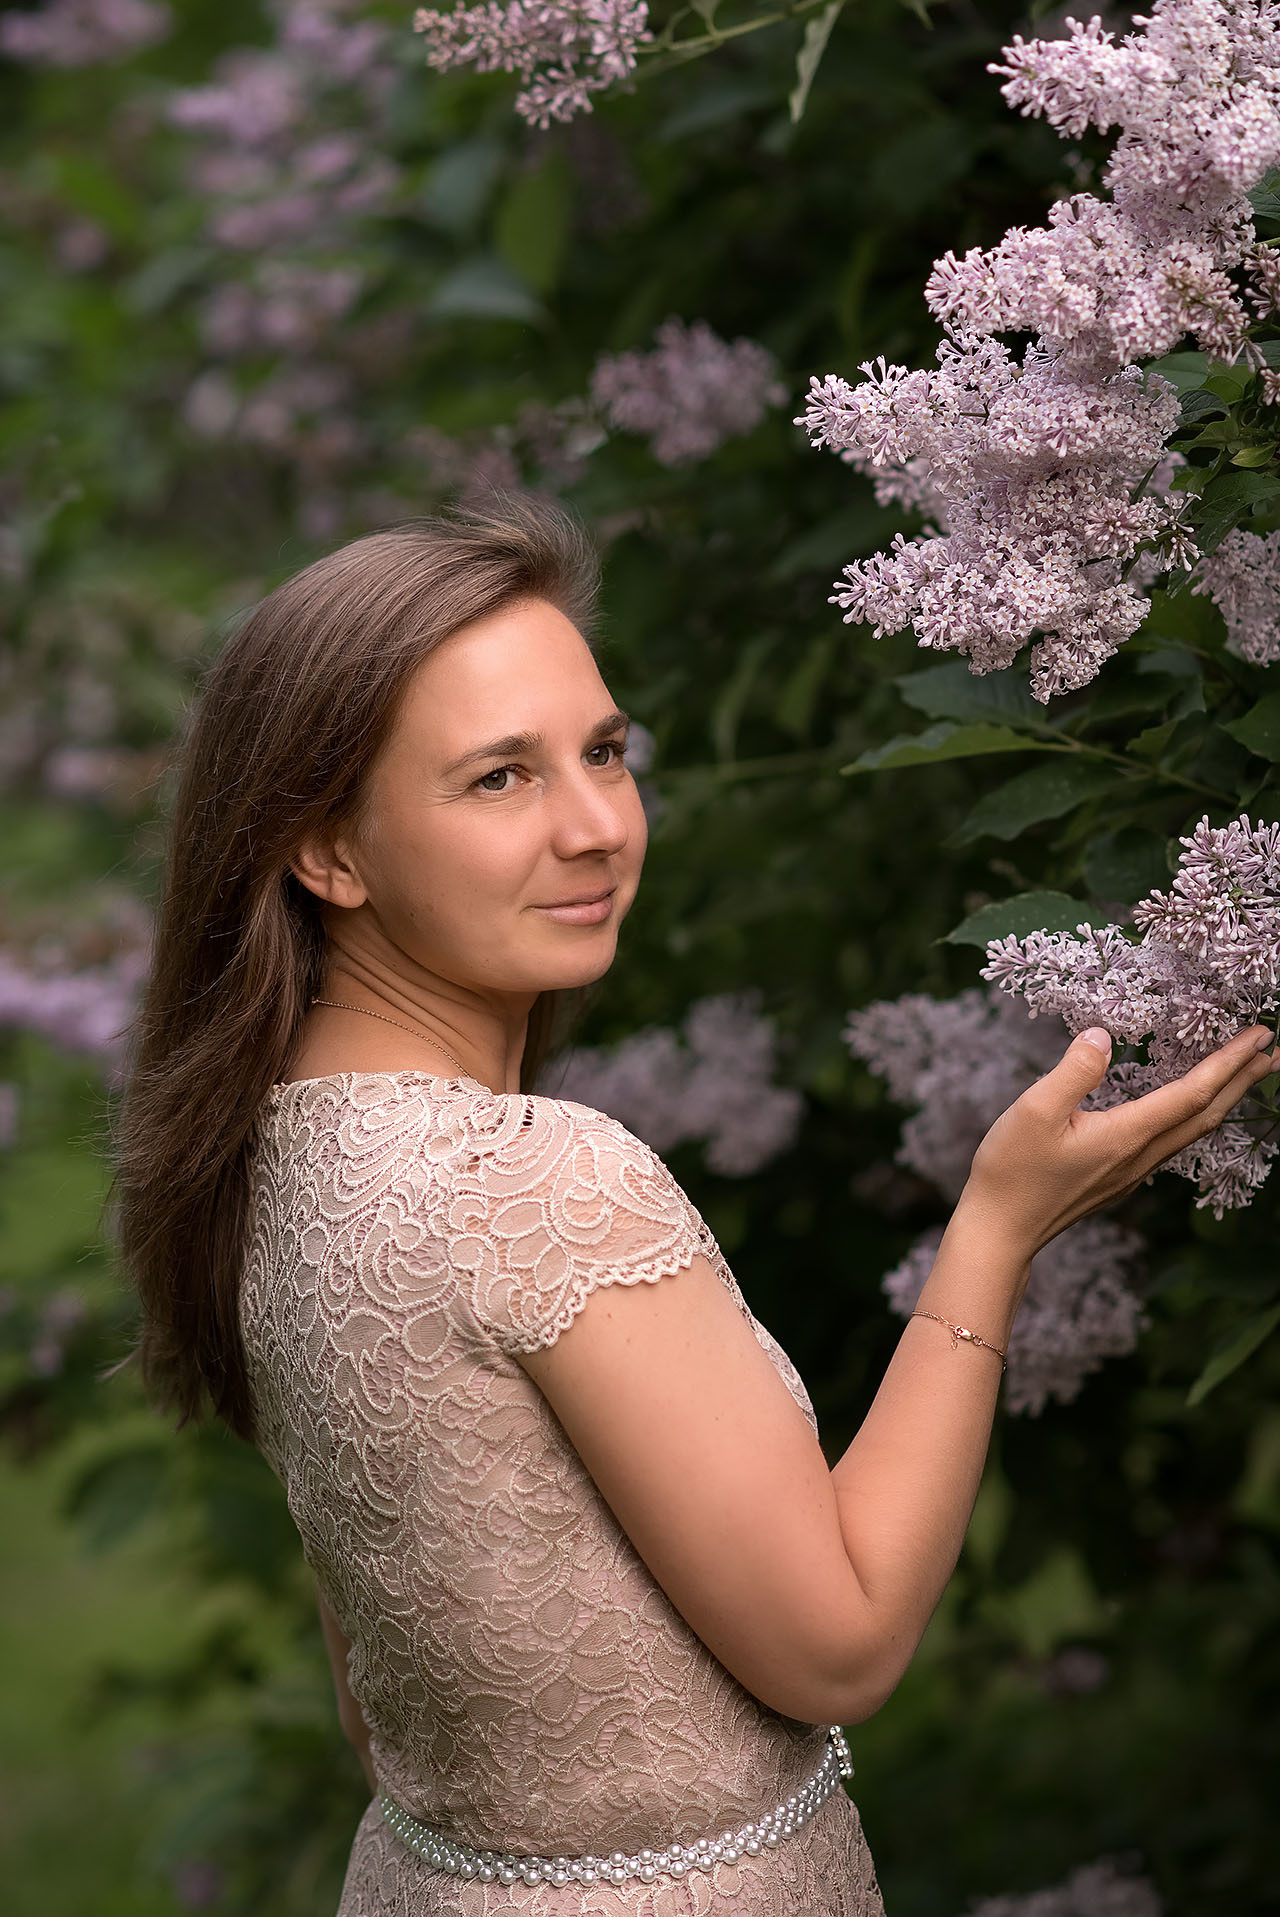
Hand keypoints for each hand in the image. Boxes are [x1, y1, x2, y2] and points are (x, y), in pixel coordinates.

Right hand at [959, 1022, 1278, 1255]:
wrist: (1000, 1231)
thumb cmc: (1011, 1172)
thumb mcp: (1033, 1111)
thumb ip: (1073, 1071)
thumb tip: (1102, 1036)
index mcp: (1126, 1135)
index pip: (1192, 1094)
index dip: (1229, 1063)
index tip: (1259, 1036)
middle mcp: (1139, 1156)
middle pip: (1206, 1115)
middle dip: (1242, 1081)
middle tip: (1272, 1050)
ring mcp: (1131, 1172)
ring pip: (1192, 1132)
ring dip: (1224, 1099)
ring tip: (1244, 1075)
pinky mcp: (1118, 1179)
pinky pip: (1171, 1143)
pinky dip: (1195, 1117)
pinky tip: (1189, 1110)